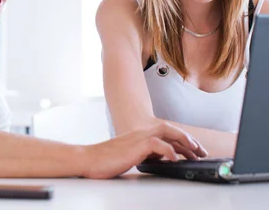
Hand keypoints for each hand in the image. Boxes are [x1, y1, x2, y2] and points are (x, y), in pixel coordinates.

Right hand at [81, 122, 207, 178]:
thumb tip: (160, 160)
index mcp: (139, 135)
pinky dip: (168, 150)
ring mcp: (138, 138)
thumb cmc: (105, 159)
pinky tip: (175, 158)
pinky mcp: (135, 147)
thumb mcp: (129, 155)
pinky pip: (157, 145)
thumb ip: (144, 154)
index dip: (182, 141)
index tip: (194, 151)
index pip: (165, 133)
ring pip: (166, 132)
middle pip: (169, 129)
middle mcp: (140, 133)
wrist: (88, 159)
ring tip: (194, 151)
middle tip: (201, 151)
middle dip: (188, 139)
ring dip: (183, 141)